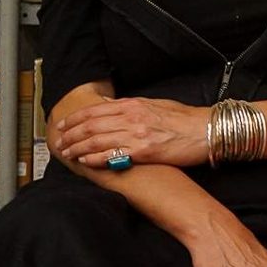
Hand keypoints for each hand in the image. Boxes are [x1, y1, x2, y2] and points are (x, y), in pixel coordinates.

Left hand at [55, 97, 209, 168]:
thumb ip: (133, 107)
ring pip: (96, 140)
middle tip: (58, 143)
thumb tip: (113, 107)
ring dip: (77, 147)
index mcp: (134, 105)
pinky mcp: (143, 151)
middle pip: (90, 125)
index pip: (95, 110)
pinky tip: (85, 161)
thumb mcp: (156, 105)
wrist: (207, 130)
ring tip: (67, 154)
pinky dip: (95, 158)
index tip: (63, 125)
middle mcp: (132, 117)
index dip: (74, 118)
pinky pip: (112, 155)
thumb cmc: (186, 119)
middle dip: (70, 134)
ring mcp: (137, 134)